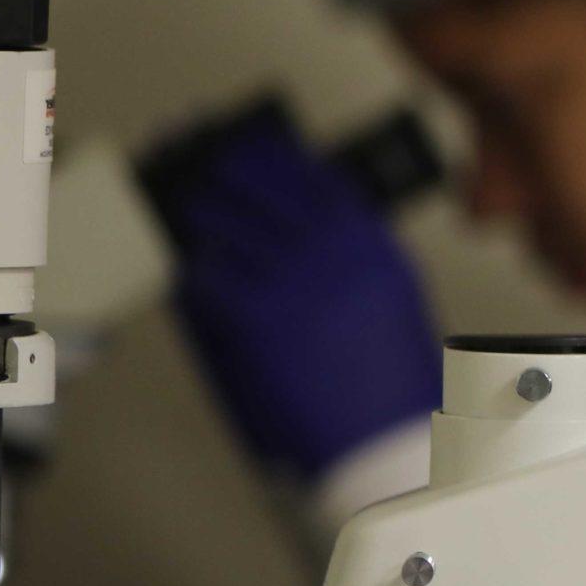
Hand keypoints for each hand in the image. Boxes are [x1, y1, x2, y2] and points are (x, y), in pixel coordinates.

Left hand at [163, 109, 440, 478]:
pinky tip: (190, 269)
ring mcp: (294, 283)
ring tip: (190, 206)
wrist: (387, 440)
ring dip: (204, 215)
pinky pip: (208, 280)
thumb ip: (359, 259)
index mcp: (375, 247)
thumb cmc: (396, 384)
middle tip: (211, 165)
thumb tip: (317, 228)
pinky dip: (196, 272)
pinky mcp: (256, 318)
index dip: (282, 158)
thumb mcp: (395, 302)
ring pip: (228, 229)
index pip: (321, 180)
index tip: (261, 144)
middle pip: (267, 191)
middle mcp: (335, 255)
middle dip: (232, 174)